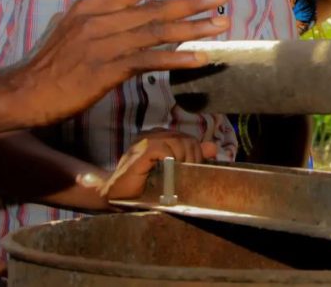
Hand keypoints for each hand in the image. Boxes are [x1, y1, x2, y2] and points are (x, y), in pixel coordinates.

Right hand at [8, 0, 230, 127]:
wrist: (23, 92)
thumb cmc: (48, 63)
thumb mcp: (70, 28)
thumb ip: (98, 18)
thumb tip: (121, 11)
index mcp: (90, 6)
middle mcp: (99, 20)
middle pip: (154, 7)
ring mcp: (104, 45)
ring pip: (157, 32)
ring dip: (194, 28)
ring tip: (221, 23)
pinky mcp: (108, 70)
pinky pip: (150, 61)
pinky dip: (178, 59)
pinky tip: (201, 58)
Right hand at [96, 130, 216, 200]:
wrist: (117, 195)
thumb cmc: (144, 185)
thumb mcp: (173, 171)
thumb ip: (191, 157)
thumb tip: (213, 147)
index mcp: (161, 136)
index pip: (189, 138)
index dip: (195, 154)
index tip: (192, 170)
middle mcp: (154, 134)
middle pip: (187, 139)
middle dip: (193, 158)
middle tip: (187, 175)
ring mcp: (146, 141)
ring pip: (179, 142)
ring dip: (184, 160)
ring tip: (178, 176)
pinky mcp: (141, 151)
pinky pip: (164, 149)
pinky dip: (170, 160)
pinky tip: (168, 172)